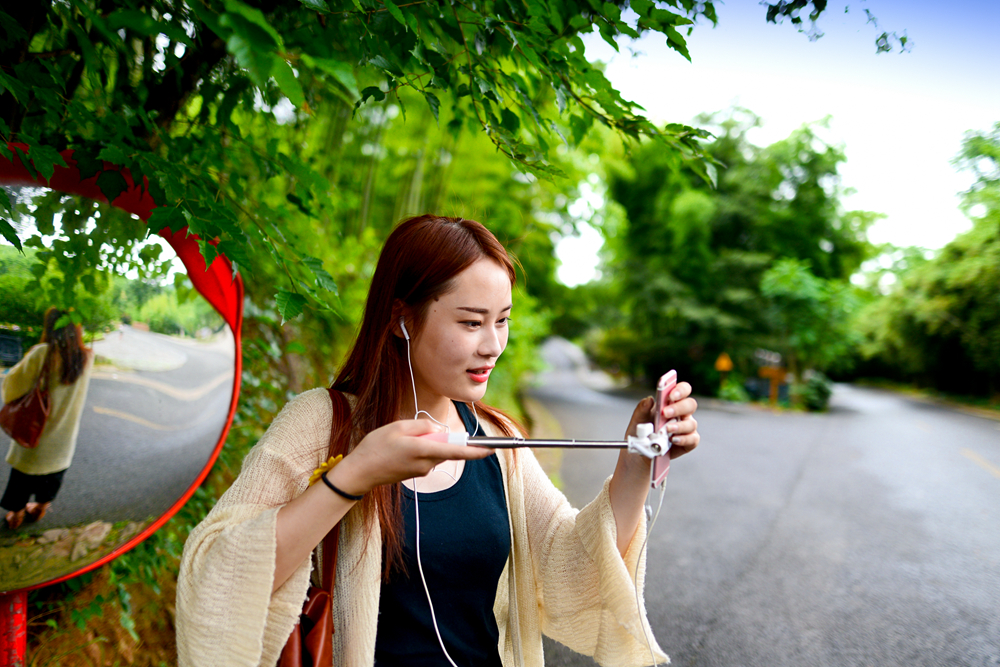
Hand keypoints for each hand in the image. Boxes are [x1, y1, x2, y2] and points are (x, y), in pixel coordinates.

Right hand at [330, 419, 493, 494]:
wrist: (360, 472)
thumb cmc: (376, 447)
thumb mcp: (398, 427)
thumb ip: (423, 426)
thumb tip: (438, 430)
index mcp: (423, 450)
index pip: (456, 451)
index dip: (475, 451)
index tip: (491, 449)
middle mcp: (426, 463)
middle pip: (445, 447)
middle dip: (437, 436)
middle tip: (410, 432)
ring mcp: (421, 470)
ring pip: (435, 451)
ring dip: (426, 442)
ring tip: (400, 440)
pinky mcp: (416, 474)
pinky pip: (426, 456)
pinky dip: (419, 449)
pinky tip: (399, 448)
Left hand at [625, 381, 699, 459]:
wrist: (639, 455)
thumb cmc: (640, 434)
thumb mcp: (637, 420)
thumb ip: (642, 409)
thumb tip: (649, 399)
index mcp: (670, 403)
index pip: (682, 390)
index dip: (680, 390)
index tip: (671, 394)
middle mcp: (681, 413)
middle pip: (690, 404)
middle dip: (679, 407)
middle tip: (666, 413)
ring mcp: (686, 427)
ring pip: (692, 423)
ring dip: (680, 426)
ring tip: (667, 429)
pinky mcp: (688, 442)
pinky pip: (692, 439)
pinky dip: (684, 439)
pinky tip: (673, 440)